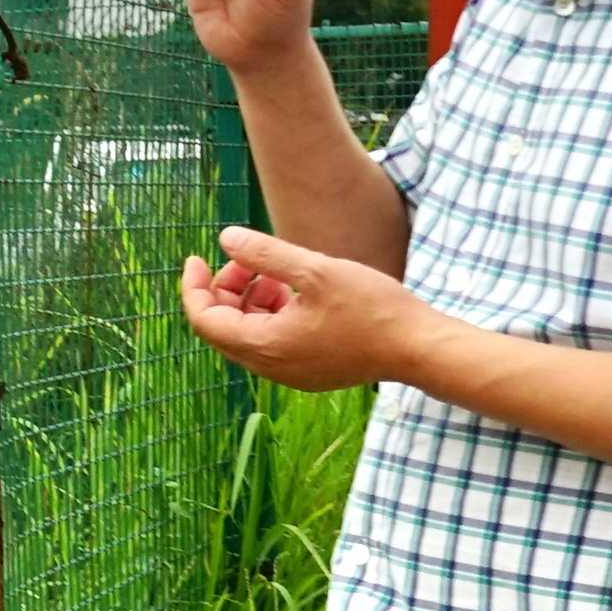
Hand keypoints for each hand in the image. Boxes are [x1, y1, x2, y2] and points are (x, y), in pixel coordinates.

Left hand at [177, 221, 450, 396]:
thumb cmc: (371, 307)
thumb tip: (225, 238)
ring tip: (277, 271)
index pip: (204, 321)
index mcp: (266, 346)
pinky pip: (274, 342)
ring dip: (251, 300)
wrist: (418, 347)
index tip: (196, 256)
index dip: (193, 288)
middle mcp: (272, 367)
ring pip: (249, 334)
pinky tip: (296, 290)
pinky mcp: (309, 370)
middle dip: (226, 289)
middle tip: (249, 258)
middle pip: (223, 328)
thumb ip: (266, 253)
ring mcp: (291, 373)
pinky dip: (272, 314)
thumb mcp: (315, 270)